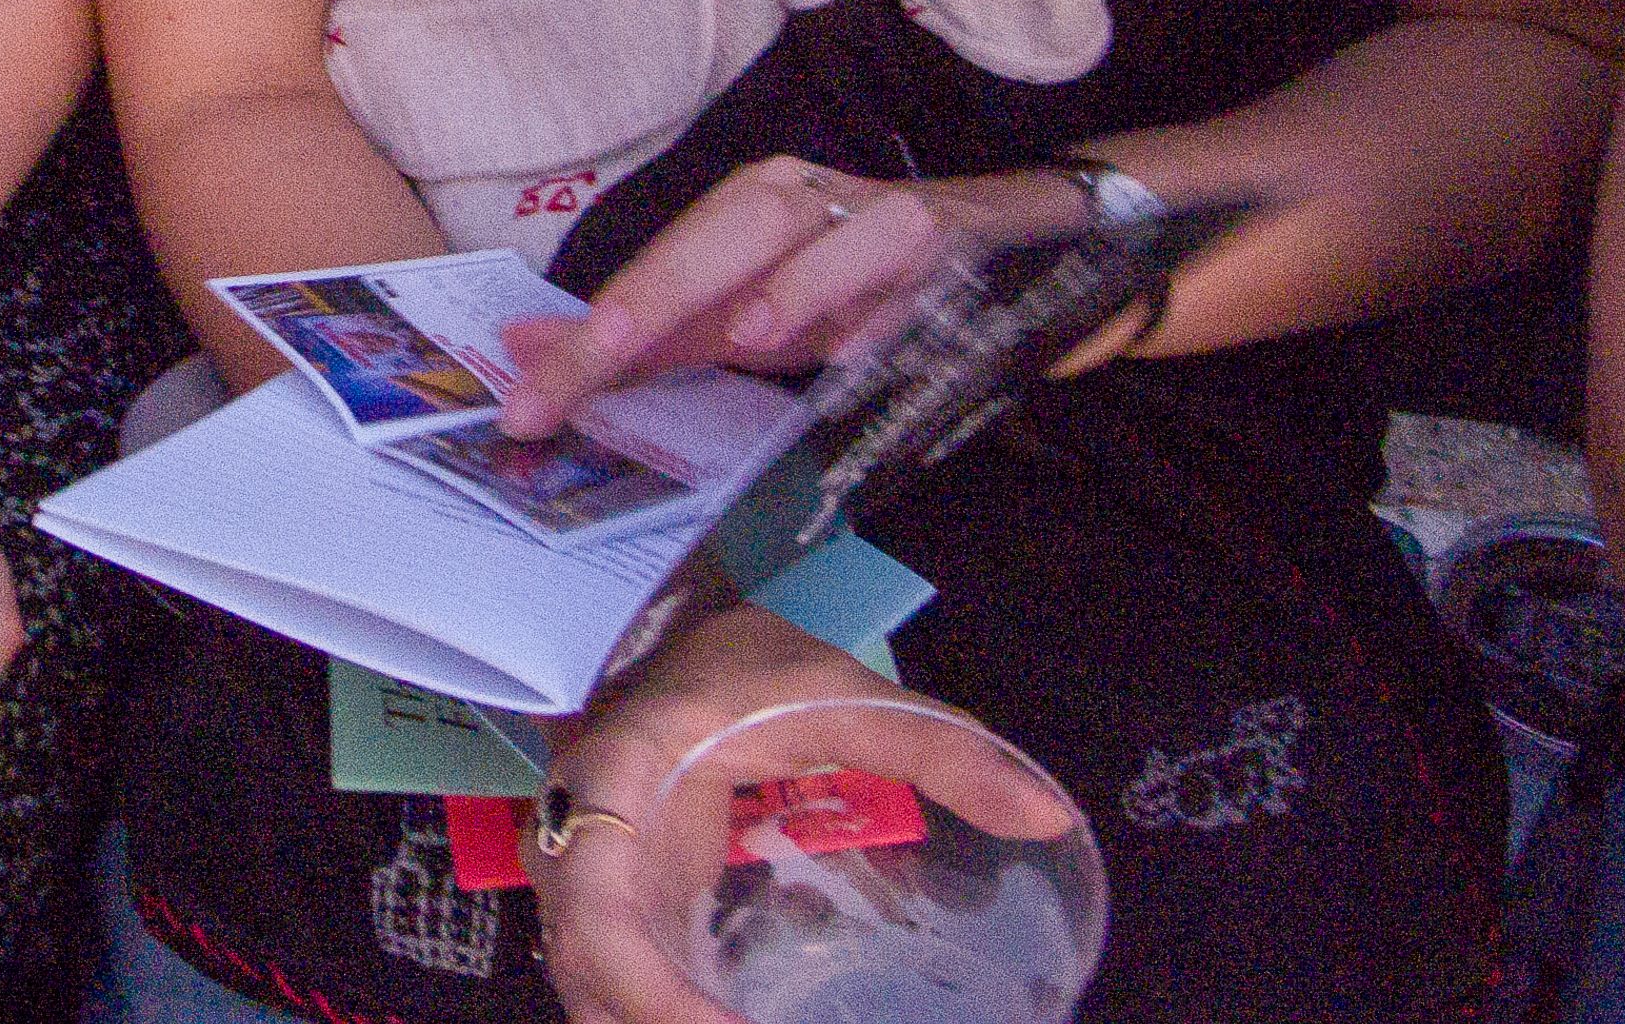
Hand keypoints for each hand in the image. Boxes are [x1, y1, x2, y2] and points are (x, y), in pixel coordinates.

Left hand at [496, 155, 1083, 435]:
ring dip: (793, 284)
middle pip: (733, 229)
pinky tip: (860, 348)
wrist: (1008, 247)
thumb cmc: (852, 286)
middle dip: (661, 292)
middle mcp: (810, 197)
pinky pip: (920, 273)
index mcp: (748, 209)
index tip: (531, 400)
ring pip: (834, 230)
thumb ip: (652, 340)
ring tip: (748, 337)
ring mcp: (887, 217)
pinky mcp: (960, 246)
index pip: (660, 265)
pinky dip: (888, 311)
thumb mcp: (750, 316)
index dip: (594, 334)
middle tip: (602, 350)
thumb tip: (529, 355)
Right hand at [534, 607, 1081, 1023]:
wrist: (656, 639)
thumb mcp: (832, 688)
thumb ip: (933, 745)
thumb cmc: (735, 665)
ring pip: (602, 1003)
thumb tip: (1046, 817)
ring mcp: (592, 896)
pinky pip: (628, 994)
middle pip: (595, 989)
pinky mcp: (622, 918)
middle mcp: (578, 858)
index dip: (651, 998)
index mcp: (611, 791)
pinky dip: (678, 1022)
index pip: (599, 918)